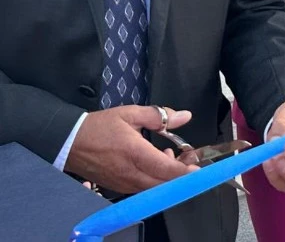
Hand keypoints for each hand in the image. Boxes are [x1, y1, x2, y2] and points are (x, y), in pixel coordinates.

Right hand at [64, 105, 195, 193]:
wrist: (69, 142)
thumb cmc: (99, 127)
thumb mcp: (130, 113)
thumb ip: (159, 115)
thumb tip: (185, 116)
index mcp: (134, 153)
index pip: (166, 170)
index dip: (185, 172)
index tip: (198, 168)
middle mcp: (130, 173)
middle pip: (163, 183)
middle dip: (180, 173)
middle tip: (188, 157)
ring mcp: (123, 183)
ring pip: (154, 188)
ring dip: (168, 177)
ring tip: (169, 155)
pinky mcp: (117, 188)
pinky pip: (142, 189)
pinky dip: (154, 179)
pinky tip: (155, 163)